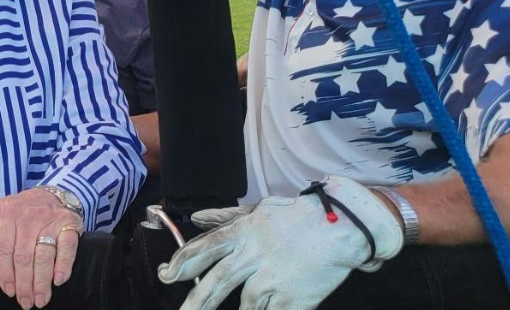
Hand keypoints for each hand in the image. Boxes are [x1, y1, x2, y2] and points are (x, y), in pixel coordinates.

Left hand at [0, 187, 84, 309]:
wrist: (56, 192)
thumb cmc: (25, 208)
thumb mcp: (1, 207)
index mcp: (9, 215)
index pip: (3, 249)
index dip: (4, 273)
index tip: (8, 290)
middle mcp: (29, 218)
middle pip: (24, 257)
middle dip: (24, 283)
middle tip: (25, 302)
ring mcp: (51, 221)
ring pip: (44, 256)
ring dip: (42, 281)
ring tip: (40, 300)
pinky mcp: (69, 225)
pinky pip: (67, 247)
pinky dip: (64, 265)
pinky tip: (58, 280)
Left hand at [159, 176, 403, 309]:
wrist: (342, 228)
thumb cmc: (299, 217)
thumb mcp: (258, 210)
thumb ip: (224, 217)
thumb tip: (195, 218)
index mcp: (243, 233)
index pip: (204, 249)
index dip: (183, 263)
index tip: (167, 275)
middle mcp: (253, 258)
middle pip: (216, 284)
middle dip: (196, 303)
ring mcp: (272, 281)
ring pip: (244, 306)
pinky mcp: (292, 300)